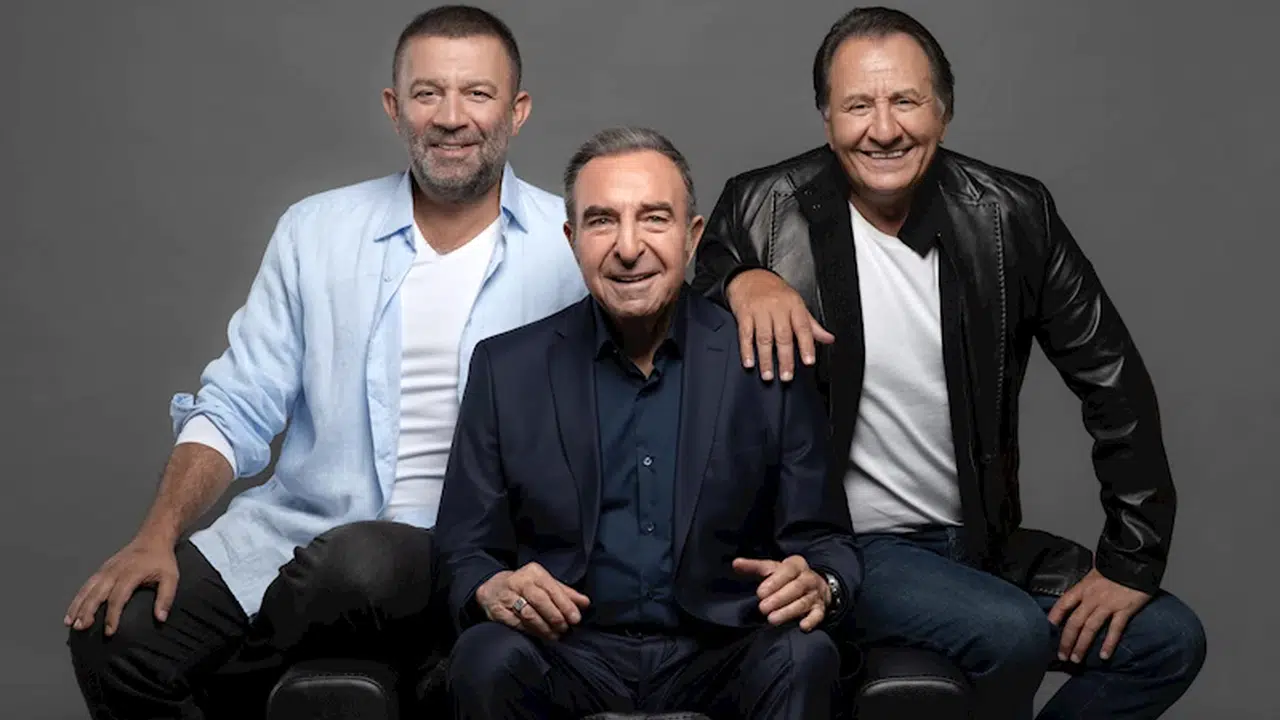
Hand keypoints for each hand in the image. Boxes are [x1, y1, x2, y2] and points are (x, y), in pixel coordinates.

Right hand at [64, 536, 178, 634]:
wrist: (153, 538)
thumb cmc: (162, 561)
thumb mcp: (171, 577)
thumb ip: (166, 598)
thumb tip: (161, 618)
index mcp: (131, 573)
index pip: (118, 597)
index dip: (113, 616)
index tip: (109, 632)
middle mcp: (114, 571)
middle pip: (97, 593)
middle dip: (88, 611)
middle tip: (81, 628)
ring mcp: (106, 570)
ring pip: (87, 589)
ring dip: (78, 606)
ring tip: (71, 623)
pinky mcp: (102, 570)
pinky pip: (86, 585)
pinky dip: (77, 599)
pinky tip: (71, 613)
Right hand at [474, 562, 590, 640]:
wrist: (492, 588)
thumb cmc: (525, 587)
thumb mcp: (545, 584)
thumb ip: (565, 593)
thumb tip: (585, 603)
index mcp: (534, 573)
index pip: (552, 588)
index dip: (565, 604)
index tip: (575, 618)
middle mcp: (519, 582)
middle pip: (540, 600)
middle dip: (555, 616)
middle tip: (565, 628)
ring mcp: (506, 596)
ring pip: (528, 614)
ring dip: (544, 627)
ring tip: (555, 635)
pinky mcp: (497, 611)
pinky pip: (517, 624)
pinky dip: (531, 631)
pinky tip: (540, 635)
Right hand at [725, 269, 833, 382]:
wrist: (749, 277)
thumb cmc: (774, 292)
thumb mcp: (796, 303)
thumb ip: (811, 324)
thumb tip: (828, 338)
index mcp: (794, 305)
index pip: (803, 327)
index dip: (807, 345)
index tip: (808, 361)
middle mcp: (777, 308)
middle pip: (783, 336)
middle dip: (785, 358)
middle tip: (786, 376)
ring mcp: (760, 311)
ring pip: (764, 338)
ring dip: (766, 359)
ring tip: (768, 374)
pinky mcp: (744, 313)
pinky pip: (745, 334)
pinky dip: (746, 350)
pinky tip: (749, 362)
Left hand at [733, 555, 830, 630]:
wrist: (816, 585)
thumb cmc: (787, 577)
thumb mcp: (773, 569)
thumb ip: (754, 567)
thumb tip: (735, 563)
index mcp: (796, 565)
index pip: (787, 571)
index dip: (774, 581)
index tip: (760, 593)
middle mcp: (808, 578)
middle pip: (796, 587)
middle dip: (779, 599)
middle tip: (762, 608)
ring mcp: (815, 594)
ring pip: (803, 602)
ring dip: (788, 612)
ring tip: (772, 620)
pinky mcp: (820, 608)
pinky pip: (818, 615)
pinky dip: (812, 621)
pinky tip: (802, 627)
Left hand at [1048, 568, 1151, 662]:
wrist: (1136, 560)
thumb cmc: (1116, 565)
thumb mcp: (1096, 570)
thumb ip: (1088, 581)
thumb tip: (1081, 583)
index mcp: (1083, 587)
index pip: (1063, 603)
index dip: (1054, 616)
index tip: (1048, 629)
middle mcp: (1092, 597)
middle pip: (1074, 622)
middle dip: (1066, 640)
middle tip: (1062, 655)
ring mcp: (1108, 604)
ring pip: (1090, 628)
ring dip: (1082, 645)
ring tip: (1076, 659)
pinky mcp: (1125, 610)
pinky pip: (1114, 630)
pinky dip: (1109, 643)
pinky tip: (1104, 656)